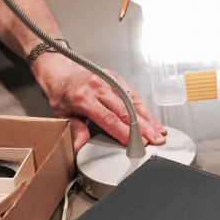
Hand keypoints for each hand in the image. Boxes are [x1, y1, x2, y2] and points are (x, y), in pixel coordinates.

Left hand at [31, 56, 166, 153]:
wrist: (60, 70)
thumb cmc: (62, 93)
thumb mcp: (63, 115)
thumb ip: (76, 131)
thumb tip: (80, 149)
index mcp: (84, 97)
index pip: (109, 119)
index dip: (125, 132)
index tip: (138, 143)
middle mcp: (99, 87)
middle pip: (126, 110)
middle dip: (143, 127)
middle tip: (156, 140)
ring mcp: (109, 80)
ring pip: (133, 101)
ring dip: (148, 118)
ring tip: (159, 132)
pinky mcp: (117, 78)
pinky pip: (133, 94)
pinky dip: (145, 108)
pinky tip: (153, 119)